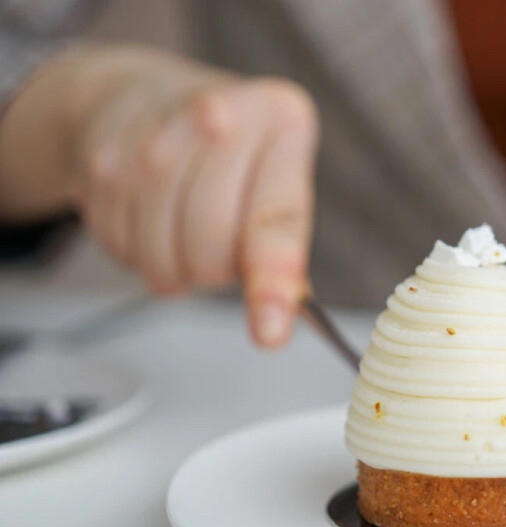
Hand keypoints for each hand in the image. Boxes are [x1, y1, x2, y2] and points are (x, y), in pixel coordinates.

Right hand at [66, 49, 318, 347]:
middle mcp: (218, 118)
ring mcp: (152, 138)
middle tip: (221, 242)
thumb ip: (285, 248)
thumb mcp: (280, 182)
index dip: (271, 283)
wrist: (150, 96)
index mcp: (280, 120)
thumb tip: (279, 315)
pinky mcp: (101, 162)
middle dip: (217, 268)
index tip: (269, 332)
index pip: (273, 223)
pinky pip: (122, 250)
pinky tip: (150, 212)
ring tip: (186, 224)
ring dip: (176, 265)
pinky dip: (139, 250)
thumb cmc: (235, 152)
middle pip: (211, 249)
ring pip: (162, 258)